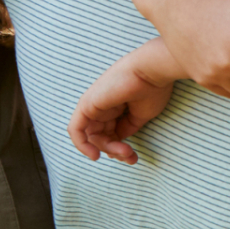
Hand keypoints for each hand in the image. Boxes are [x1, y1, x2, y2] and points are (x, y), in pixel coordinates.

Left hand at [67, 41, 178, 163]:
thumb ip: (127, 128)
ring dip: (107, 149)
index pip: (110, 133)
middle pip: (100, 136)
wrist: (153, 71)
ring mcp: (93, 105)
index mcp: (115, 107)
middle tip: (129, 156)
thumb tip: (119, 141)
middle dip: (114, 150)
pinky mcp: (87, 105)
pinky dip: (82, 144)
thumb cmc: (152, 89)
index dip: (119, 148)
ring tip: (124, 152)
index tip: (132, 156)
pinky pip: (76, 130)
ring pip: (91, 136)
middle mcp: (102, 106)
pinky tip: (95, 155)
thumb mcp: (141, 115)